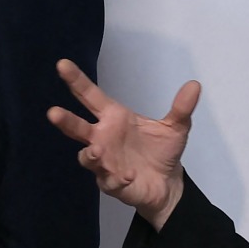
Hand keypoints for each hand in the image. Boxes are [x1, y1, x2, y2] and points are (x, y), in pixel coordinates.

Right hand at [47, 59, 200, 230]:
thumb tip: (195, 84)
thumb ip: (181, 108)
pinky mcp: (111, 182)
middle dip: (65, 121)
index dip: (77, 81)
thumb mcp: (176, 127)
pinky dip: (118, 178)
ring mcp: (104, 162)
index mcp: (115, 118)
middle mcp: (103, 138)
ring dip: (90, 154)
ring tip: (95, 150)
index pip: (91, 97)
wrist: (167, 182)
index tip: (62, 65)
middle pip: (78, 128)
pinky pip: (110, 180)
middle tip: (53, 112)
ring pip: (88, 157)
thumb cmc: (162, 150)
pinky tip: (129, 175)